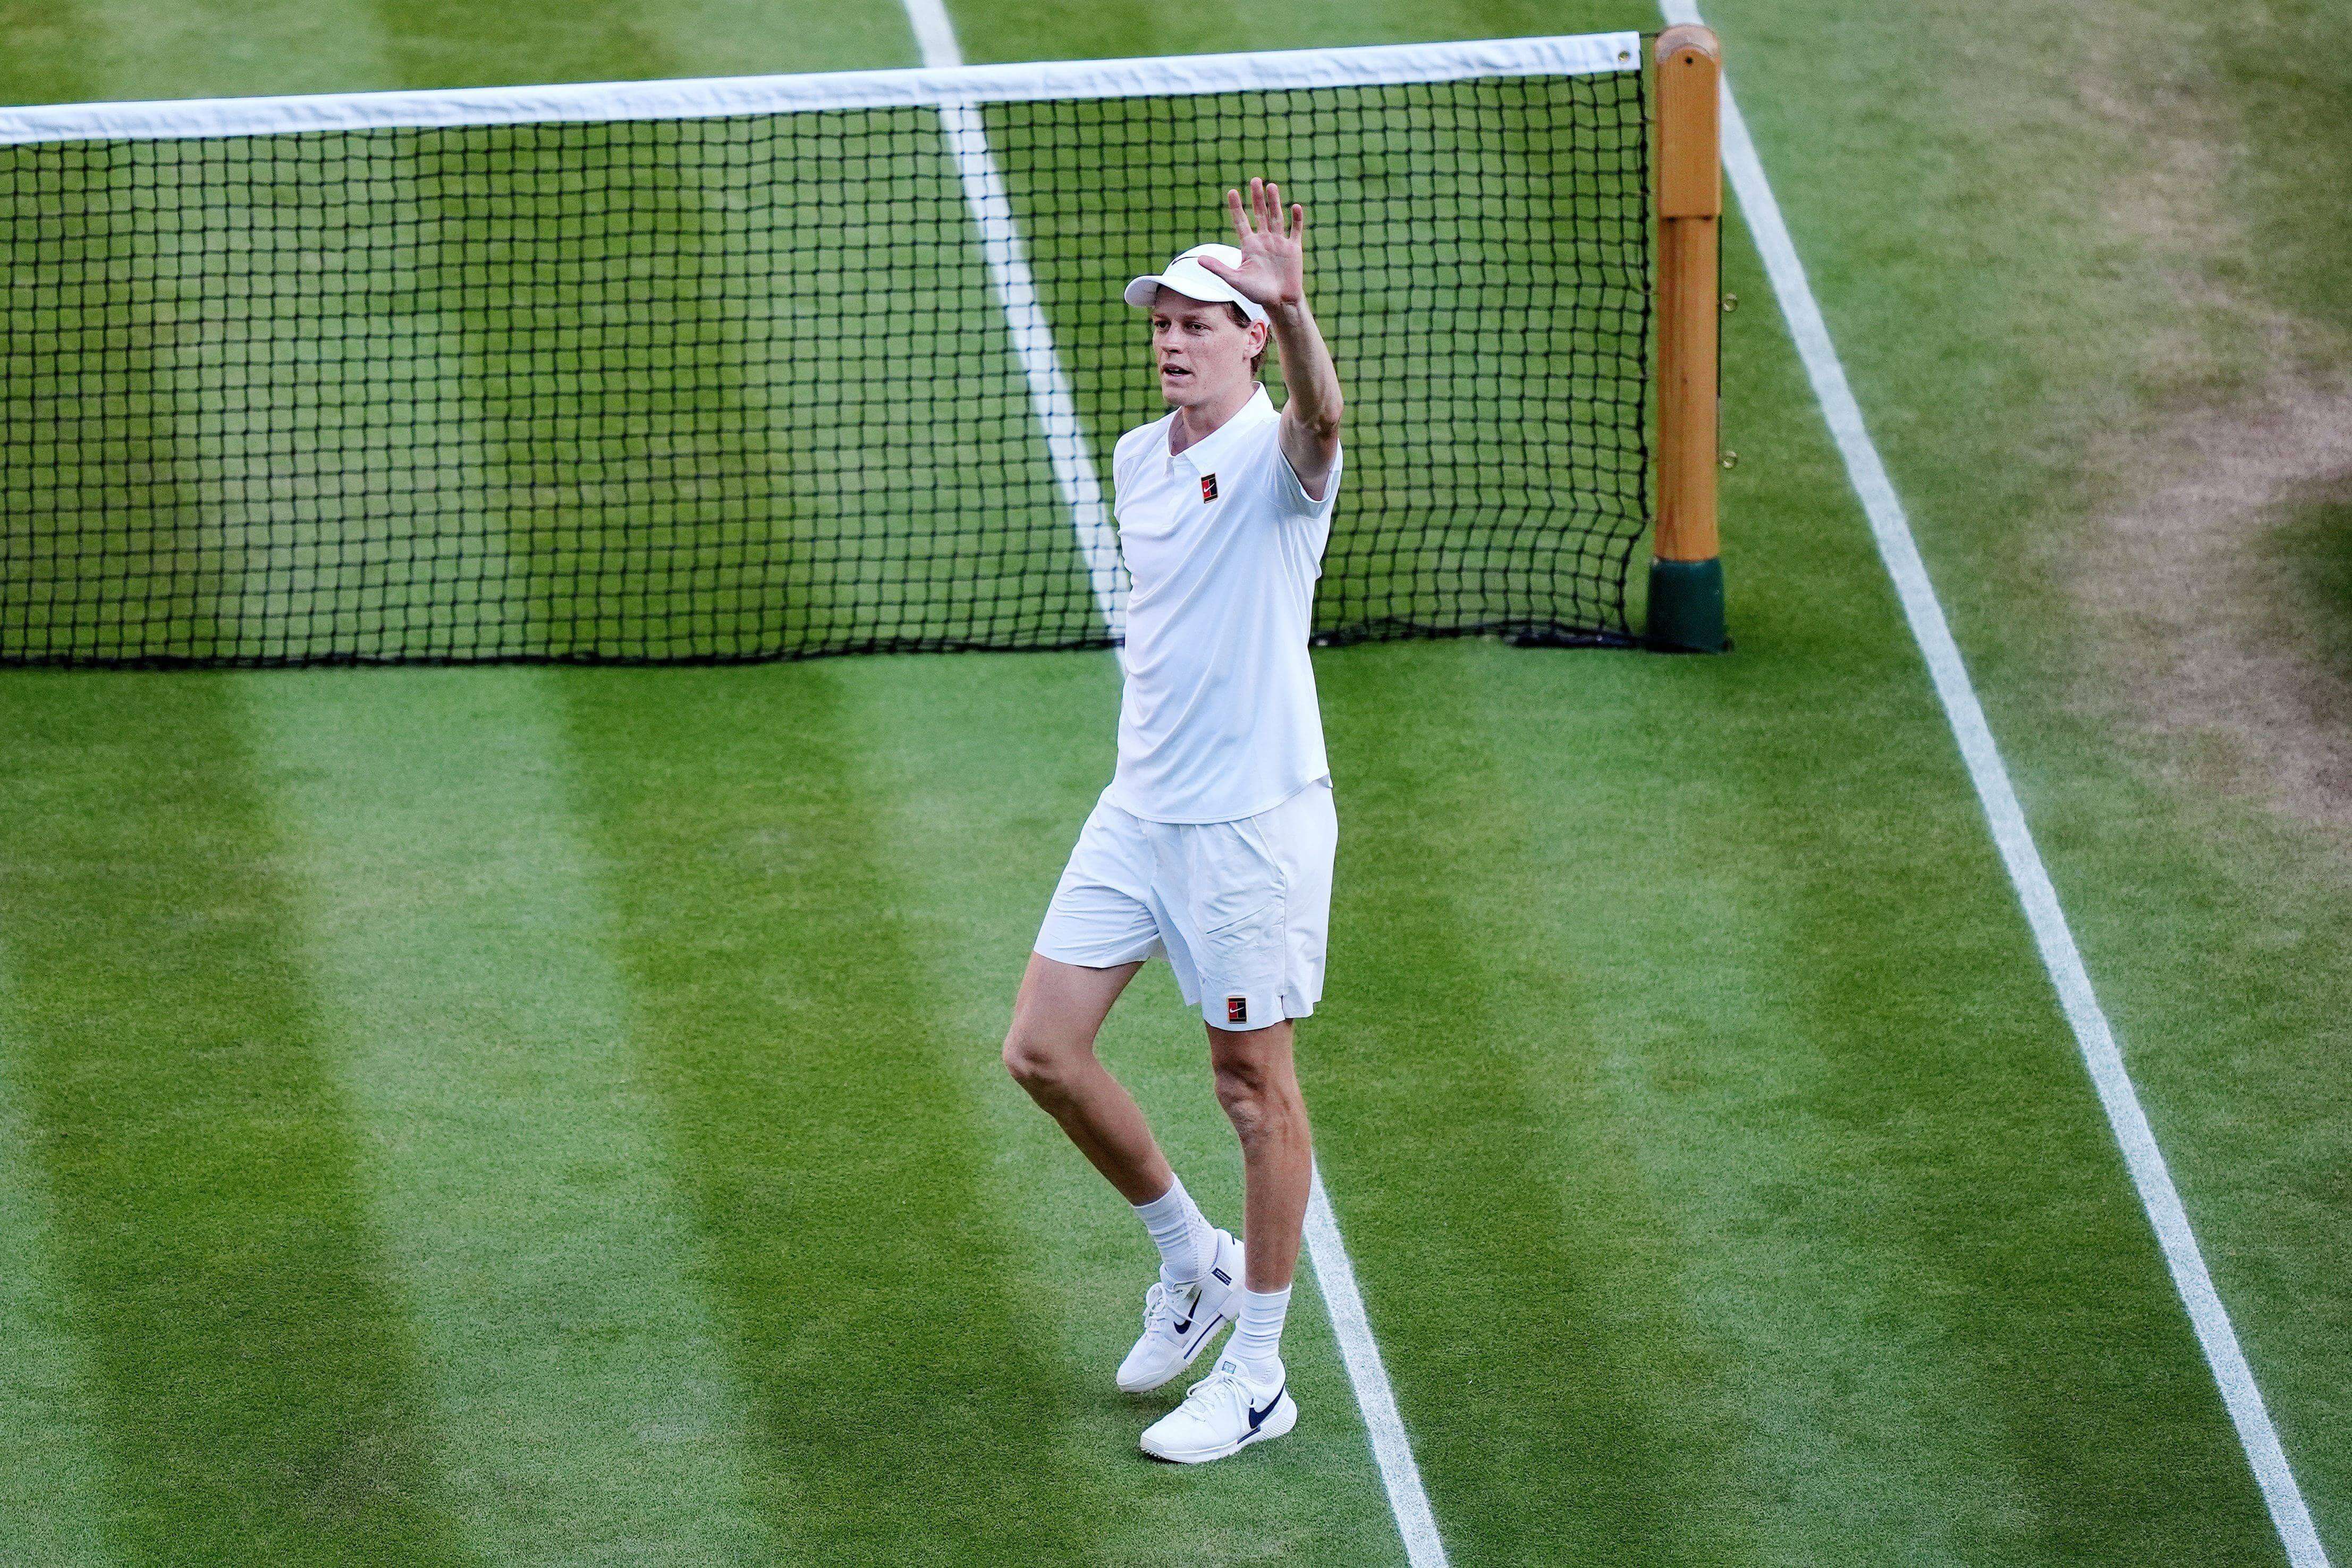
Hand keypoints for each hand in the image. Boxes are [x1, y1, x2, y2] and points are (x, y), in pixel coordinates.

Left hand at [1195, 177, 1304, 309]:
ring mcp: (1279, 243)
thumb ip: (1218, 268)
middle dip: (1257, 198)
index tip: (1231, 192)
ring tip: (1271, 185)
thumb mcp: (1234, 280)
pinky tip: (1294, 206)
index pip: (1241, 222)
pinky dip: (1296, 219)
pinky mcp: (1293, 249)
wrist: (1279, 302)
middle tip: (1255, 179)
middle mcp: (1264, 240)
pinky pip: (1295, 230)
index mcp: (1249, 245)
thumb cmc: (1256, 293)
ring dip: (1274, 202)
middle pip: (1260, 214)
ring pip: (1276, 217)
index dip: (1236, 207)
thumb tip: (1198, 259)